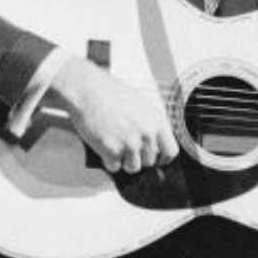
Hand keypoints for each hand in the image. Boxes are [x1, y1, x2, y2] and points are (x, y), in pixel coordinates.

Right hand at [44, 57, 178, 173]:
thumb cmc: (110, 92)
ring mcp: (130, 143)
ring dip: (123, 160)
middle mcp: (146, 133)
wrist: (87, 90)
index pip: (171, 151)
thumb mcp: (141, 103)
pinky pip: (114, 167)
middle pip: (149, 161)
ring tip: (114, 144)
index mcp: (156, 120)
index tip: (157, 160)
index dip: (163, 159)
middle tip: (125, 145)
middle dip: (138, 157)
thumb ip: (150, 123)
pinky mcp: (112, 150)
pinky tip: (103, 145)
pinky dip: (107, 160)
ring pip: (133, 167)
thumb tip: (153, 144)